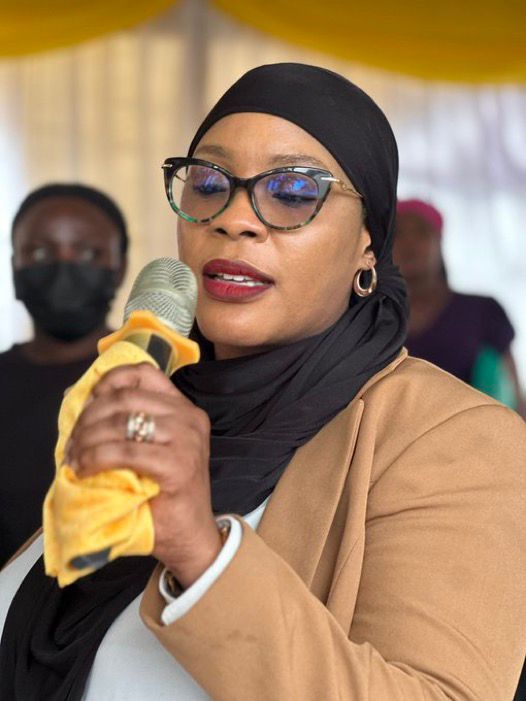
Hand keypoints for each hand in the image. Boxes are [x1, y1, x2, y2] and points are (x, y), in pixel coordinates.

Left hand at [68, 362, 220, 587]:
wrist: (190, 536)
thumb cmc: (165, 496)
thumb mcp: (151, 448)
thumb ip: (128, 423)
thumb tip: (77, 399)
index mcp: (184, 409)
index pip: (144, 373)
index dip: (109, 381)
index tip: (89, 402)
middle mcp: (189, 418)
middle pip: (125, 398)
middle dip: (88, 417)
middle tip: (72, 442)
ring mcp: (187, 440)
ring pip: (121, 422)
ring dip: (87, 439)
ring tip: (74, 458)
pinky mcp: (177, 465)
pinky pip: (124, 451)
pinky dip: (95, 458)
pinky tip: (84, 469)